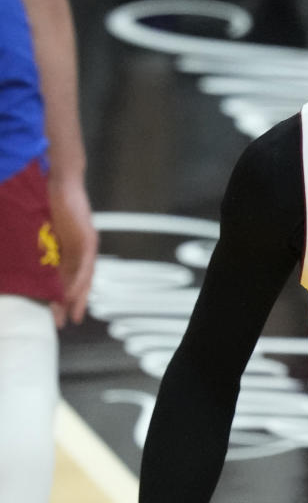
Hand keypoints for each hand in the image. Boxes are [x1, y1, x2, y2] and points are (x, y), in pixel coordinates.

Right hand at [47, 176, 96, 326]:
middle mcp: (79, 250)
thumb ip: (35, 248)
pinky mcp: (89, 240)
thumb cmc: (46, 199)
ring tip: (67, 314)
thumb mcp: (39, 230)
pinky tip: (71, 295)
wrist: (59, 179)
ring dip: (75, 298)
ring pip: (82, 279)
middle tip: (61, 323)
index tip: (55, 314)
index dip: (59, 296)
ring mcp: (86, 246)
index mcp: (67, 248)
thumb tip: (23, 265)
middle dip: (68, 304)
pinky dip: (78, 282)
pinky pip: (85, 267)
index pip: (64, 277)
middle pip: (75, 282)